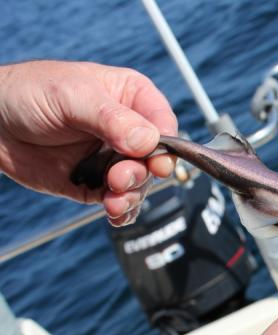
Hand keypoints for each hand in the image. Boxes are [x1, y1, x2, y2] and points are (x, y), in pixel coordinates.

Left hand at [0, 60, 176, 225]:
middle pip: (155, 161)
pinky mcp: (95, 184)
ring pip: (140, 185)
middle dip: (141, 175)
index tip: (155, 162)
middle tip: (118, 179)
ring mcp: (113, 159)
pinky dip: (121, 212)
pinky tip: (113, 214)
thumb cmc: (28, 93)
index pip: (163, 124)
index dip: (165, 146)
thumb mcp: (71, 96)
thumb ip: (112, 119)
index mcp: (132, 99)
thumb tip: (150, 142)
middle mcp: (128, 131)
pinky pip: (120, 202)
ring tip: (111, 202)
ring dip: (131, 197)